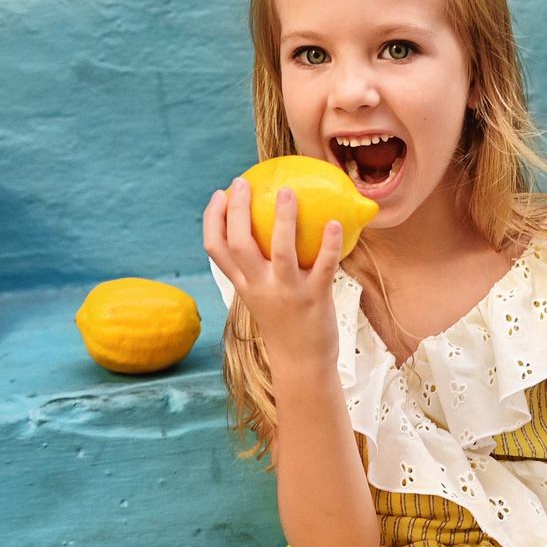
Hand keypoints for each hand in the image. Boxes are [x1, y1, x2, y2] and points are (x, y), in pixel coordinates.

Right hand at [203, 178, 343, 374]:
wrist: (302, 363)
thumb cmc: (285, 323)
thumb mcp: (263, 297)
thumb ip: (261, 269)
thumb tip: (272, 230)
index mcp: (244, 285)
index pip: (216, 250)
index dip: (212, 219)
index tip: (219, 194)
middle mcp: (260, 287)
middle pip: (239, 244)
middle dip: (237, 210)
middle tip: (243, 182)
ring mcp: (287, 293)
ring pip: (281, 250)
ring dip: (284, 219)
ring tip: (287, 192)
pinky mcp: (315, 298)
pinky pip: (323, 266)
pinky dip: (329, 244)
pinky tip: (334, 223)